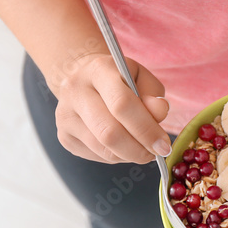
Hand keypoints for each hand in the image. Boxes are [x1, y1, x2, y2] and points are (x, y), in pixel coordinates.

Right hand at [48, 53, 171, 163]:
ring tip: (141, 148)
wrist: (85, 80)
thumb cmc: (121, 80)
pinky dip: (117, 157)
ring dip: (129, 155)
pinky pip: (97, 157)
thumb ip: (153, 94)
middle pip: (109, 132)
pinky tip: (123, 145)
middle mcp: (75, 91)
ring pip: (103, 150)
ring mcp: (65, 115)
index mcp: (98, 70)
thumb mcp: (142, 78)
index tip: (164, 145)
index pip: (122, 104)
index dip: (146, 129)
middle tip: (155, 153)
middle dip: (139, 149)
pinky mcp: (64, 136)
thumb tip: (159, 113)